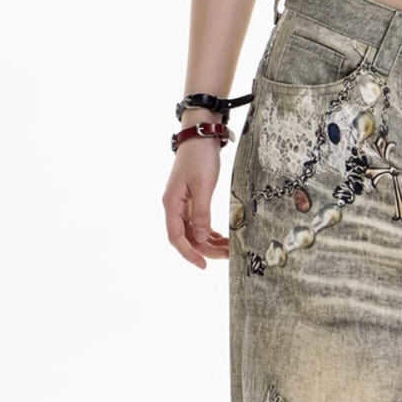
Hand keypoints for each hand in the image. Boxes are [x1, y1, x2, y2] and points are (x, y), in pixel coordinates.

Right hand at [162, 136, 229, 267]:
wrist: (201, 136)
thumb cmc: (200, 157)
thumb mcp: (203, 186)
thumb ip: (201, 213)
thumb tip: (200, 237)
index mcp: (171, 204)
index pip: (176, 237)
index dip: (189, 253)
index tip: (204, 265)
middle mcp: (174, 207)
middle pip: (187, 238)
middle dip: (206, 249)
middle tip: (228, 255)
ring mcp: (183, 205)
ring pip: (194, 233)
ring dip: (210, 243)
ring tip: (229, 248)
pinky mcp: (193, 201)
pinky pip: (199, 224)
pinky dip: (211, 233)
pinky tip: (222, 239)